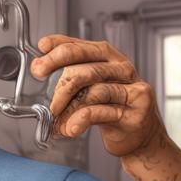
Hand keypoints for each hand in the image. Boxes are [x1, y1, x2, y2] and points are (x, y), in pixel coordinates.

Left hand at [30, 36, 166, 157]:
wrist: (141, 134)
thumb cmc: (114, 107)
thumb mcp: (92, 86)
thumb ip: (71, 76)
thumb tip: (40, 67)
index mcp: (110, 58)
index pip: (82, 47)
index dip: (59, 49)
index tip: (40, 56)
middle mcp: (122, 70)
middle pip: (86, 67)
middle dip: (58, 74)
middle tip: (40, 83)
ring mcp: (131, 90)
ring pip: (93, 91)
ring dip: (67, 105)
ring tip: (55, 117)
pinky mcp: (133, 113)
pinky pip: (100, 112)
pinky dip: (79, 120)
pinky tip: (70, 127)